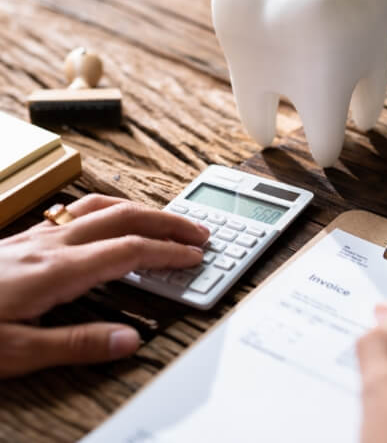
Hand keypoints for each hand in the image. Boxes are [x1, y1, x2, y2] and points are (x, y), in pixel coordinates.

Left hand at [0, 194, 209, 377]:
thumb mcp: (16, 352)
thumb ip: (77, 344)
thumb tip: (130, 340)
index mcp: (57, 270)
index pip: (129, 250)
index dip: (168, 252)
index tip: (195, 256)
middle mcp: (52, 243)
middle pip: (125, 216)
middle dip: (168, 222)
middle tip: (198, 231)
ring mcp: (40, 235)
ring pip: (103, 205)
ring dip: (143, 209)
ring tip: (167, 221)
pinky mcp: (29, 238)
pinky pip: (82, 210)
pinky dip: (113, 209)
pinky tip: (114, 219)